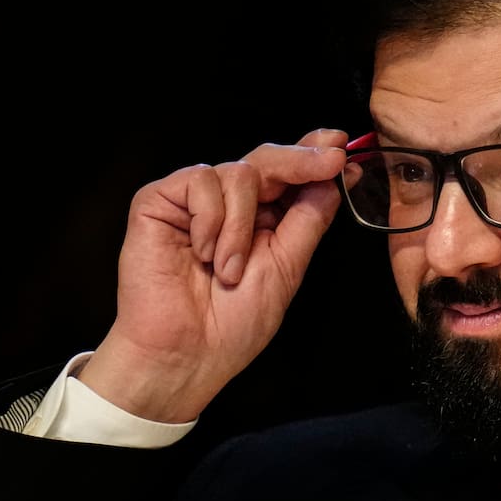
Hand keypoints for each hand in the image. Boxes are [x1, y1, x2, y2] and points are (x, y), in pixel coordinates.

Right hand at [76, 129, 348, 421]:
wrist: (185, 354)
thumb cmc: (233, 324)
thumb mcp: (287, 268)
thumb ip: (308, 220)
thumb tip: (334, 180)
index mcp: (262, 220)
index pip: (289, 175)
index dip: (313, 155)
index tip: (341, 146)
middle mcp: (230, 206)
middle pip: (268, 160)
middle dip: (301, 161)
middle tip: (330, 162)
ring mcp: (194, 202)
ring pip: (239, 173)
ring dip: (242, 225)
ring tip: (229, 269)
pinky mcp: (158, 201)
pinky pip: (200, 180)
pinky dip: (210, 218)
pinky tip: (202, 252)